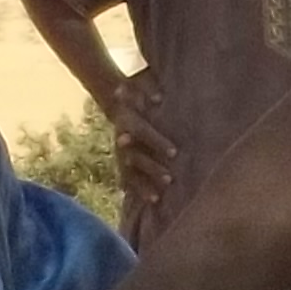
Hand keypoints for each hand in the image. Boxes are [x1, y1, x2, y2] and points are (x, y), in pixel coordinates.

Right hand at [106, 69, 177, 201]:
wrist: (115, 102)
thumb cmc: (135, 93)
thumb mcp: (140, 86)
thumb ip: (149, 90)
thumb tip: (159, 98)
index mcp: (127, 121)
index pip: (143, 133)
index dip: (157, 142)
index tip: (174, 153)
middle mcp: (121, 140)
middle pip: (136, 158)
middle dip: (152, 169)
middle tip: (170, 179)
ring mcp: (120, 153)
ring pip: (130, 172)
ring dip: (143, 186)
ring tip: (156, 198)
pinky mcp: (122, 163)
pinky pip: (127, 179)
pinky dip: (136, 191)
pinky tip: (146, 203)